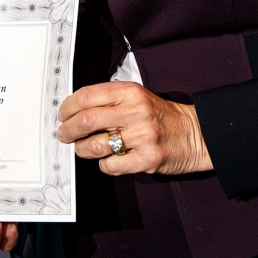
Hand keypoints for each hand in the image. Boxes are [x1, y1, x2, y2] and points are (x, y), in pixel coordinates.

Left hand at [56, 81, 211, 176]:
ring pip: (96, 145)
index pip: (88, 95)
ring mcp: (143, 136)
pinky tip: (107, 161)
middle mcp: (136, 111)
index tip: (62, 114)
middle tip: (63, 135)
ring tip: (82, 149)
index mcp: (130, 91)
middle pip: (87, 120)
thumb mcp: (138, 96)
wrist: (195, 134)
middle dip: (68, 130)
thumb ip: (110, 100)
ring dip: (82, 150)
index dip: (68, 106)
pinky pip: (112, 165)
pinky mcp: (147, 159)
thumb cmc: (160, 115)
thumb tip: (75, 110)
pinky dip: (104, 165)